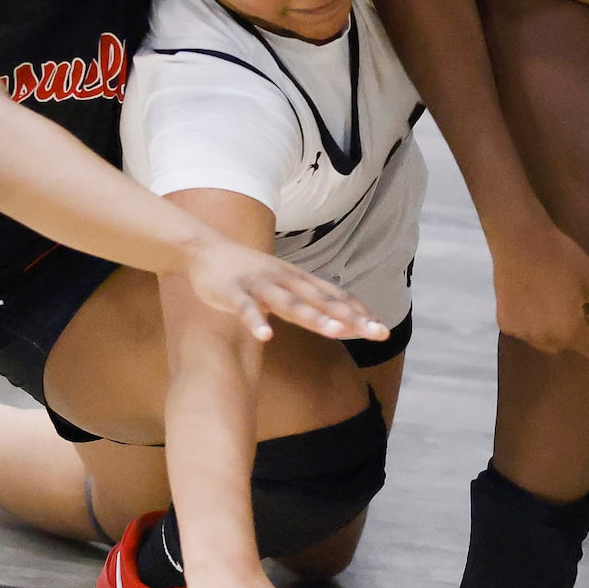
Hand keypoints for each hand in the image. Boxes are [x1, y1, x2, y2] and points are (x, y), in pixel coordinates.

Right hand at [183, 239, 387, 345]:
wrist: (207, 250)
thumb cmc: (251, 272)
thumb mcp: (286, 283)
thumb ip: (309, 301)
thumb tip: (342, 319)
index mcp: (299, 280)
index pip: (335, 297)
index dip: (358, 312)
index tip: (381, 328)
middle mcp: (285, 280)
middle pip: (321, 301)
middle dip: (350, 317)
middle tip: (376, 332)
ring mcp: (259, 285)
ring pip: (289, 303)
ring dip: (312, 317)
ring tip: (335, 332)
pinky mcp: (233, 292)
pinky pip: (245, 309)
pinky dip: (256, 322)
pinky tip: (266, 337)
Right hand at [490, 216, 588, 358]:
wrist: (519, 240)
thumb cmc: (563, 259)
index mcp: (569, 332)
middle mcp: (544, 340)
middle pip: (572, 345)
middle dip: (584, 331)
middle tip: (587, 307)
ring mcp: (521, 333)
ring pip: (548, 340)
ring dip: (560, 329)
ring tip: (562, 305)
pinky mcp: (505, 323)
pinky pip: (528, 331)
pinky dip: (537, 323)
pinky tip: (538, 301)